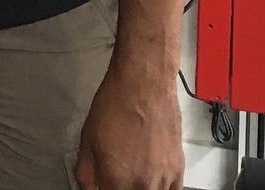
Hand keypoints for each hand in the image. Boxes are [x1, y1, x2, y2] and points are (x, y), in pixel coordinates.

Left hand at [75, 60, 183, 189]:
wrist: (144, 84)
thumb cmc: (115, 106)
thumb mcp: (86, 141)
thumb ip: (86, 175)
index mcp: (116, 181)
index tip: (103, 184)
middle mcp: (143, 186)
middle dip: (120, 188)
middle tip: (116, 177)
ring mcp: (164, 179)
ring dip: (140, 188)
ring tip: (132, 176)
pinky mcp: (179, 169)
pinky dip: (161, 189)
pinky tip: (151, 181)